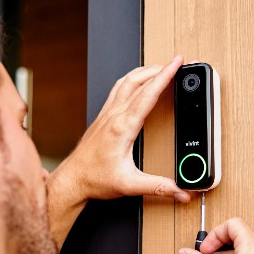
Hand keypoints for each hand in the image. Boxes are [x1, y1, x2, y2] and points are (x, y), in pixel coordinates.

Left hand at [51, 56, 191, 204]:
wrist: (72, 180)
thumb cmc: (94, 179)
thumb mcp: (130, 185)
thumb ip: (159, 187)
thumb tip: (181, 191)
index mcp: (122, 127)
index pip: (147, 94)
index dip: (165, 76)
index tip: (177, 62)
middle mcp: (113, 116)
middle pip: (138, 81)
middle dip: (160, 69)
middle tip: (177, 62)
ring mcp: (106, 114)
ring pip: (126, 82)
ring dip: (145, 71)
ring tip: (161, 67)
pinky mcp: (102, 117)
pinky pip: (118, 89)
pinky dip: (132, 80)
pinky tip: (137, 82)